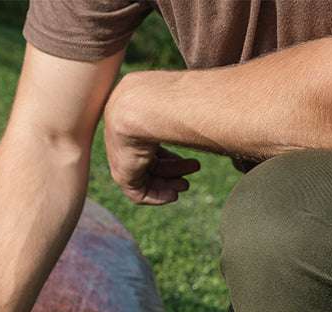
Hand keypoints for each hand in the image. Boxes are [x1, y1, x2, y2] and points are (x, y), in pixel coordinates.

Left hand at [104, 75, 199, 204]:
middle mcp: (124, 138)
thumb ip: (186, 111)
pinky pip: (137, 192)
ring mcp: (121, 155)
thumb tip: (210, 107)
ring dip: (167, 183)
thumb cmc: (167, 95)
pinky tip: (172, 196)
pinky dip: (156, 196)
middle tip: (193, 170)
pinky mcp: (121, 172)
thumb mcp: (177, 101)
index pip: (153, 141)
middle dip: (172, 169)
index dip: (172, 154)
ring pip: (144, 176)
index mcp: (135, 118)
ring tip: (185, 186)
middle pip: (150, 159)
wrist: (141, 104)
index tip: (191, 160)